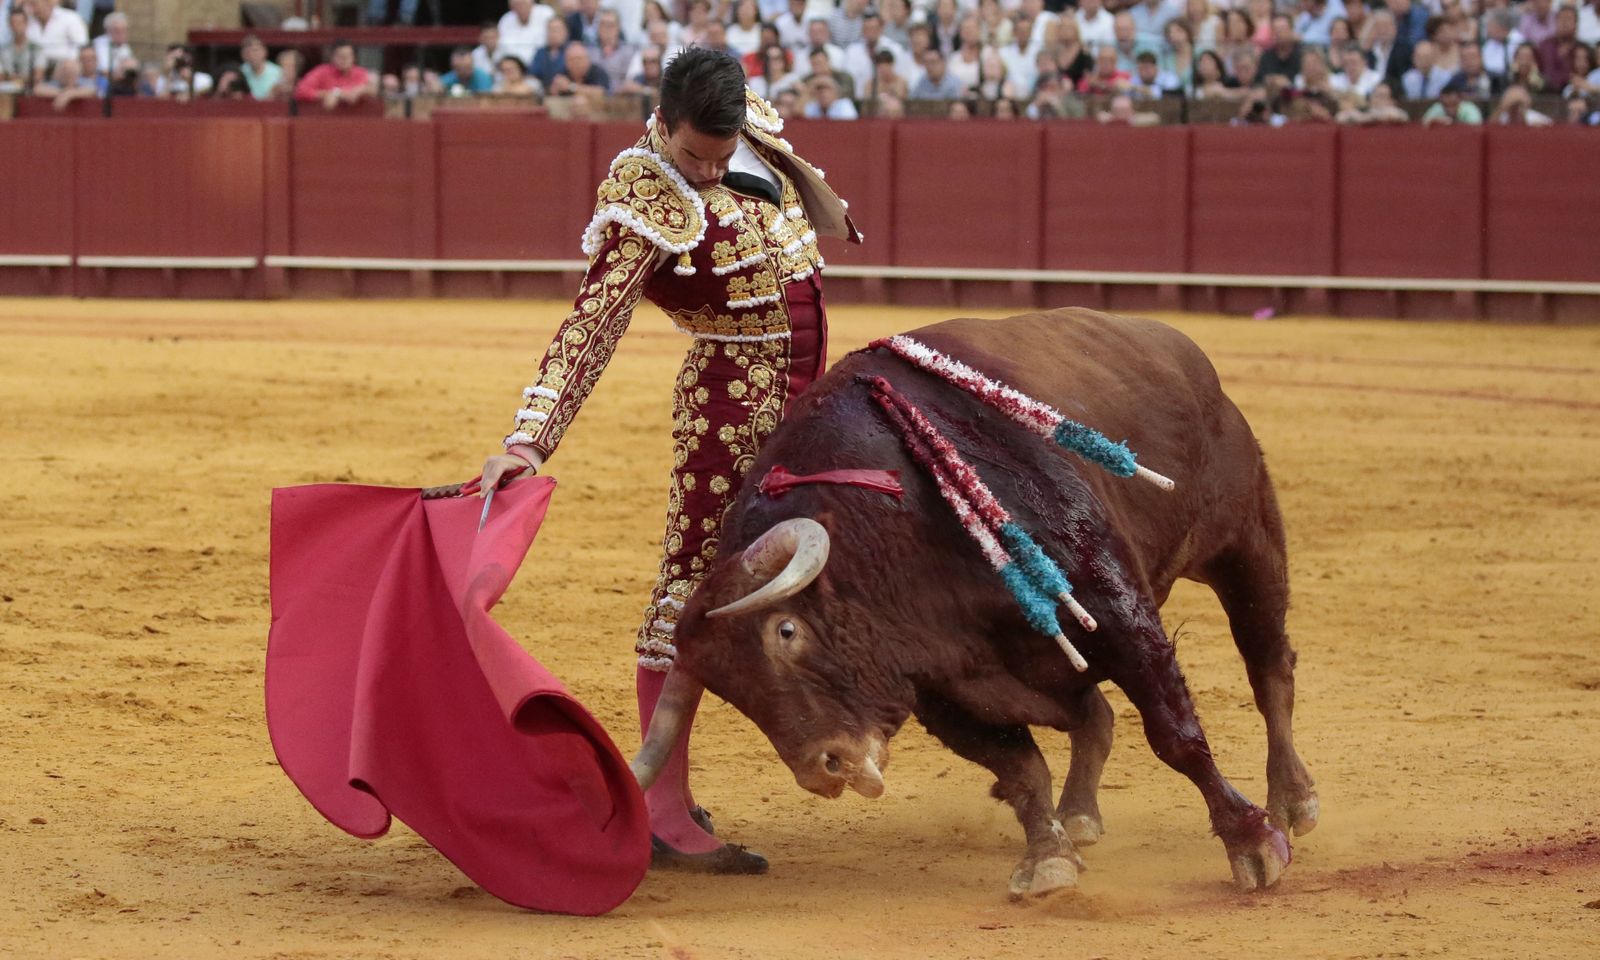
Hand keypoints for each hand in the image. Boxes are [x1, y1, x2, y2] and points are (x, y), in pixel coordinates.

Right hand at [419, 451, 542, 499]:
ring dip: (487, 487)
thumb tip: (503, 492)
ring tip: (491, 493)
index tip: (484, 496)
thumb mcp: (523, 476)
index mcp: (502, 462)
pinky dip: (487, 483)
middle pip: (486, 479)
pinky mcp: (486, 464)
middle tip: (484, 501)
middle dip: (486, 490)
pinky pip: (485, 477)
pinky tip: (491, 488)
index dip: (488, 487)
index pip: (493, 476)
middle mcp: (492, 460)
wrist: (522, 456)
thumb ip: (514, 483)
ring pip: (484, 479)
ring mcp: (488, 461)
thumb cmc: (525, 468)